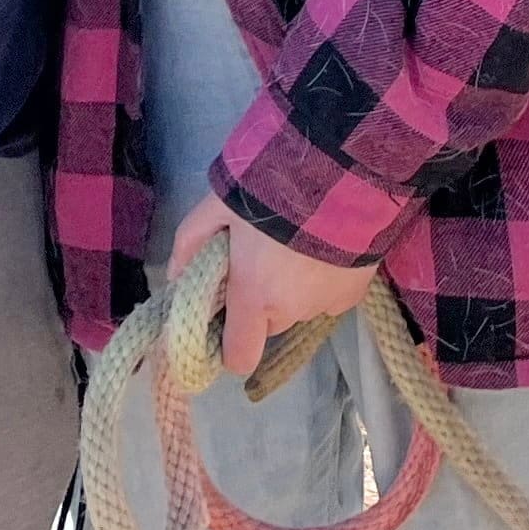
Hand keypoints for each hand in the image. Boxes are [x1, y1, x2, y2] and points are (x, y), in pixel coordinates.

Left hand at [168, 194, 378, 379]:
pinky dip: (324, 281)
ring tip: (298, 247)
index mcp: (254, 296)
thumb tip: (174, 276)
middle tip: (262, 260)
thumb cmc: (271, 190)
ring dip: (295, 290)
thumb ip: (191, 241)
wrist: (340, 171)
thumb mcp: (218, 204)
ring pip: (300, 309)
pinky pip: (329, 298)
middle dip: (262, 302)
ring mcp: (326, 303)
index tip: (226, 320)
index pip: (238, 357)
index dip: (229, 345)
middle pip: (269, 324)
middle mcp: (291, 310)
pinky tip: (326, 248)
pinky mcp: (354, 293)